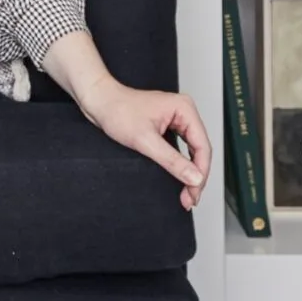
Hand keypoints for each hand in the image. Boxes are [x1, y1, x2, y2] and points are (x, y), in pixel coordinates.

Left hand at [82, 80, 210, 209]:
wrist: (99, 101)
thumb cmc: (117, 111)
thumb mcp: (145, 141)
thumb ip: (172, 161)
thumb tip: (195, 177)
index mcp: (184, 109)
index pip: (203, 147)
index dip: (200, 173)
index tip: (194, 192)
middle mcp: (183, 111)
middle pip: (200, 150)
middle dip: (196, 176)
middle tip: (190, 199)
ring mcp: (176, 118)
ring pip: (192, 151)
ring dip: (190, 173)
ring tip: (187, 194)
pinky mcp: (167, 126)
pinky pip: (181, 148)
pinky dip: (181, 165)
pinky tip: (180, 178)